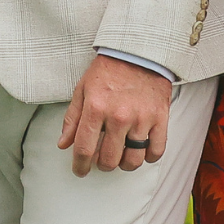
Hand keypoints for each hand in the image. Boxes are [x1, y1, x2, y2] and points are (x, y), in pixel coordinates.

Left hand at [58, 55, 171, 175]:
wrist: (139, 52)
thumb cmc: (109, 70)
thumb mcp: (82, 89)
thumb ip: (72, 119)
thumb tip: (63, 144)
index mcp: (96, 108)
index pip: (84, 148)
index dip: (80, 165)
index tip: (80, 170)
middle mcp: (119, 116)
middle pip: (109, 160)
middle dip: (102, 165)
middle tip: (101, 160)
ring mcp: (141, 118)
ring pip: (133, 160)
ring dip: (124, 164)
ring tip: (121, 157)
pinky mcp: (160, 118)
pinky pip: (156, 151)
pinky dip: (148, 157)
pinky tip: (141, 151)